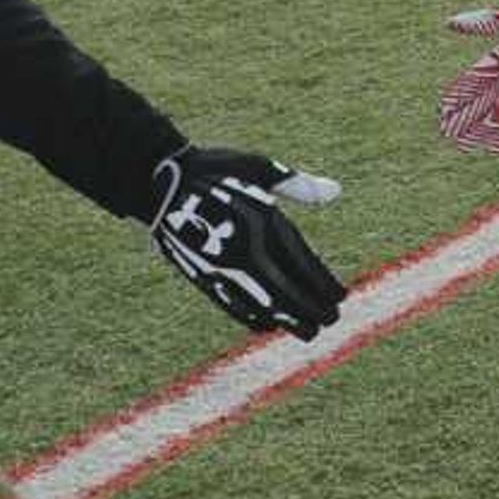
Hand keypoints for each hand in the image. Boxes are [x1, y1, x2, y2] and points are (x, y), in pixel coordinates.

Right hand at [148, 147, 346, 338]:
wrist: (158, 180)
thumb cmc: (215, 168)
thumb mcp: (260, 167)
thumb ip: (298, 184)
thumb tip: (335, 193)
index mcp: (264, 219)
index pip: (302, 261)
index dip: (323, 283)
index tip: (341, 296)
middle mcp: (247, 246)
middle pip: (287, 287)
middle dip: (311, 307)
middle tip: (331, 320)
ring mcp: (223, 264)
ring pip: (262, 301)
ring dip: (288, 319)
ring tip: (308, 331)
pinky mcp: (201, 273)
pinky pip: (230, 303)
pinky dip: (251, 317)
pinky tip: (267, 325)